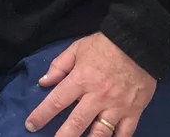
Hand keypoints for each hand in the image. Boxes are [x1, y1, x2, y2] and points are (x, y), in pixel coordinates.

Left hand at [25, 33, 156, 136]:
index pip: (57, 101)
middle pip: (76, 123)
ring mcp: (116, 106)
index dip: (42, 115)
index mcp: (81, 79)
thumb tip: (43, 82)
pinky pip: (124, 133)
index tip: (31, 125)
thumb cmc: (104, 45)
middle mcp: (97, 96)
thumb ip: (59, 66)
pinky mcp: (134, 111)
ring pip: (100, 133)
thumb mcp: (77, 48)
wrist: (138, 42)